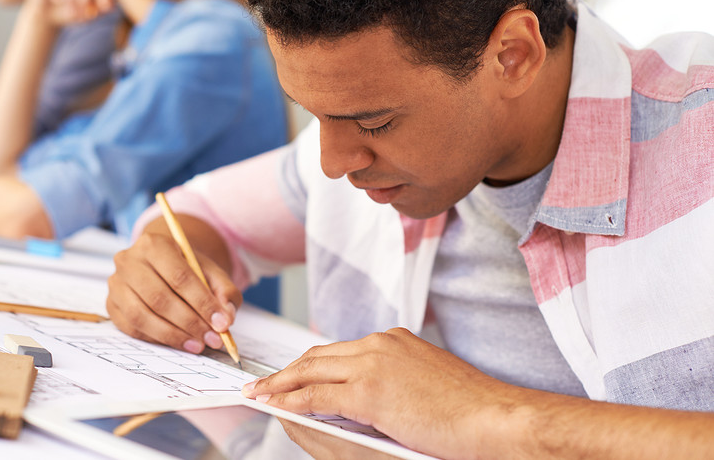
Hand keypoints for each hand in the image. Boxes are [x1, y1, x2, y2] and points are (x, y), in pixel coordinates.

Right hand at [107, 227, 241, 354]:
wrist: (162, 264)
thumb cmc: (187, 269)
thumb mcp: (210, 271)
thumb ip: (224, 291)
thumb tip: (226, 316)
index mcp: (154, 244)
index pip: (179, 277)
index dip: (202, 303)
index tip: (222, 323)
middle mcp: (128, 261)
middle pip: (160, 298)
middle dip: (190, 323)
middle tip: (212, 338)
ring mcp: (116, 284)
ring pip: (143, 316)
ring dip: (174, 335)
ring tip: (198, 344)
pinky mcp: (111, 305)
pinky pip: (133, 328)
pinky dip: (158, 339)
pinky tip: (179, 341)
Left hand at [242, 327, 516, 458]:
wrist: (496, 417)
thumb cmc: (471, 408)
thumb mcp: (426, 382)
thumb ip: (394, 381)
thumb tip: (365, 399)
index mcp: (393, 340)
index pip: (339, 350)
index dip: (310, 363)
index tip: (291, 373)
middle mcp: (379, 344)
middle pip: (318, 355)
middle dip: (287, 370)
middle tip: (263, 382)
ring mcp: (373, 364)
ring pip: (311, 371)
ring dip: (280, 384)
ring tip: (260, 394)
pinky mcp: (370, 392)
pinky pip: (317, 395)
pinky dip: (291, 400)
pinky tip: (276, 407)